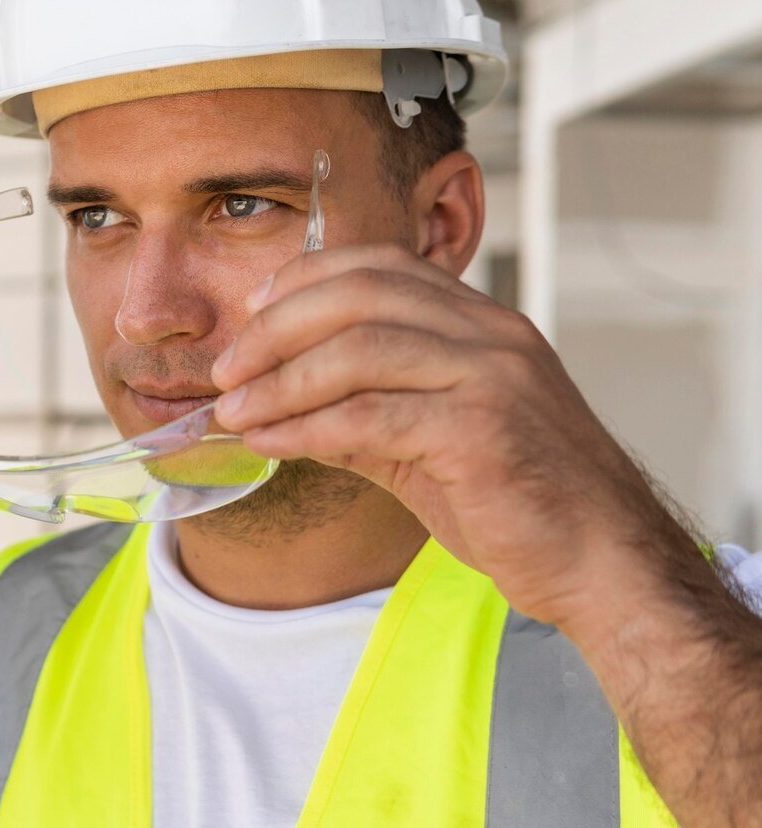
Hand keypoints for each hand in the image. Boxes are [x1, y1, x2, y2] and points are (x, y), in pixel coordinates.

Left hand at [211, 243, 668, 631]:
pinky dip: (305, 428)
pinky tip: (272, 443)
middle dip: (276, 328)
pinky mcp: (481, 430)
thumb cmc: (518, 502)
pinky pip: (368, 416)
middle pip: (359, 294)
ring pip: (358, 350)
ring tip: (235, 411)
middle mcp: (490, 335)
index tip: (250, 312)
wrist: (601, 562)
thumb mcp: (430, 442)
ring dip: (280, 381)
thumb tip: (281, 408)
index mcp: (482, 323)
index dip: (303, 281)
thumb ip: (364, 414)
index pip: (380, 265)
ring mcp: (492, 376)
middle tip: (227, 370)